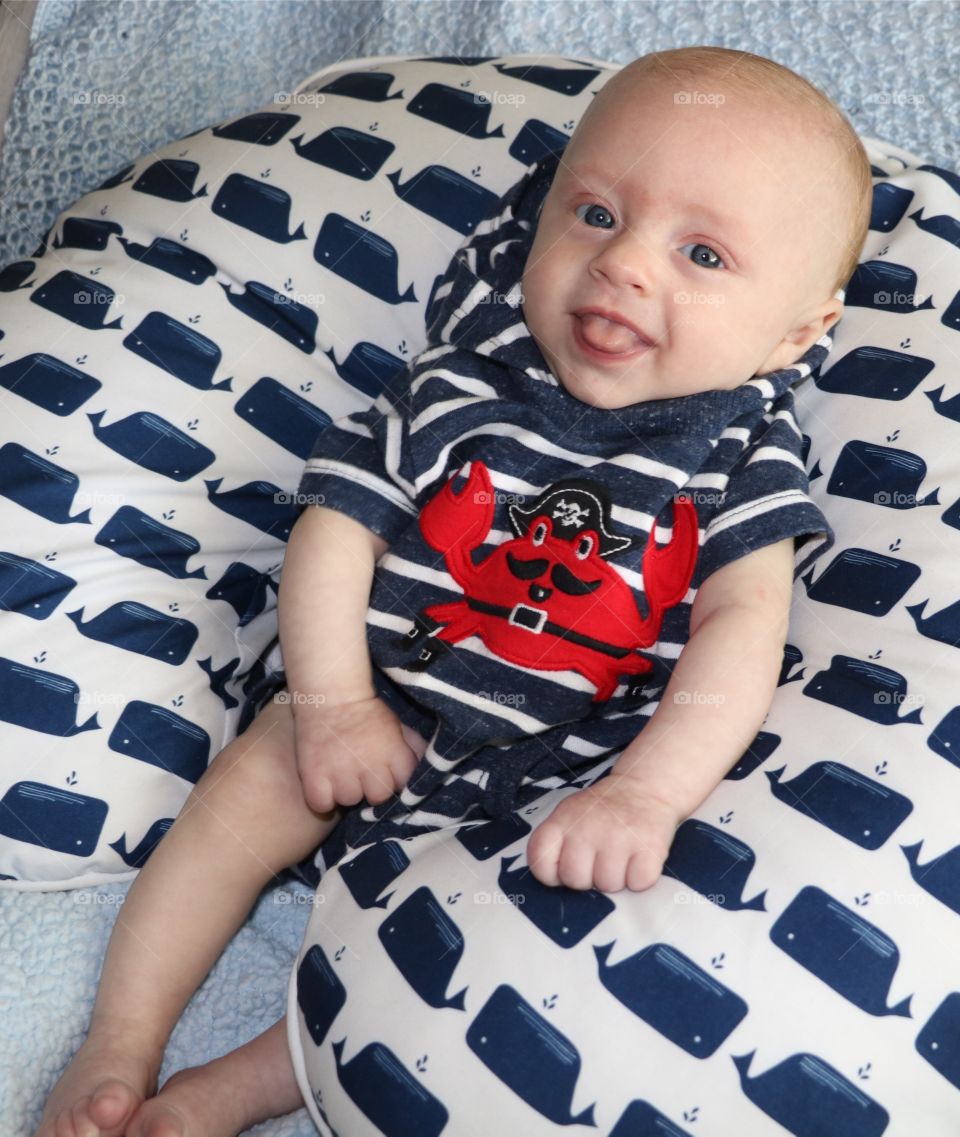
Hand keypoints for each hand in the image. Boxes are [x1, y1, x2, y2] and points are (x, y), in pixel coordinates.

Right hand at [291, 694, 425, 814]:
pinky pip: (322, 804)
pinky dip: (322, 798)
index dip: (394, 779)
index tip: (385, 772)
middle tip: (360, 774)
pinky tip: (323, 784)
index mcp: (392, 752)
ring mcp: (341, 773)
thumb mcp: (395, 724)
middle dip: (371, 788)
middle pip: (378, 797)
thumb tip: (424, 765)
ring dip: (345, 791)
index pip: (403, 783)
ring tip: (339, 773)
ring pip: (349, 800)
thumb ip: (412, 746)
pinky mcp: (314, 777)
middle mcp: (369, 765)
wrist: (329, 695)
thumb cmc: (365, 710)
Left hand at [526, 773, 680, 891]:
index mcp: (563, 820)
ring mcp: (618, 837)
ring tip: (620, 856)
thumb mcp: (570, 814)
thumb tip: (558, 882)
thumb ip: (558, 843)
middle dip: (588, 878)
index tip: (567, 865)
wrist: (643, 787)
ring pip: (608, 886)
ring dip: (616, 879)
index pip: (540, 862)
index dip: (552, 874)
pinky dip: (640, 878)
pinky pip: (638, 884)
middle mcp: (587, 827)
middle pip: (575, 880)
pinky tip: (638, 859)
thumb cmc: (602, 810)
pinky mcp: (648, 846)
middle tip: (599, 859)